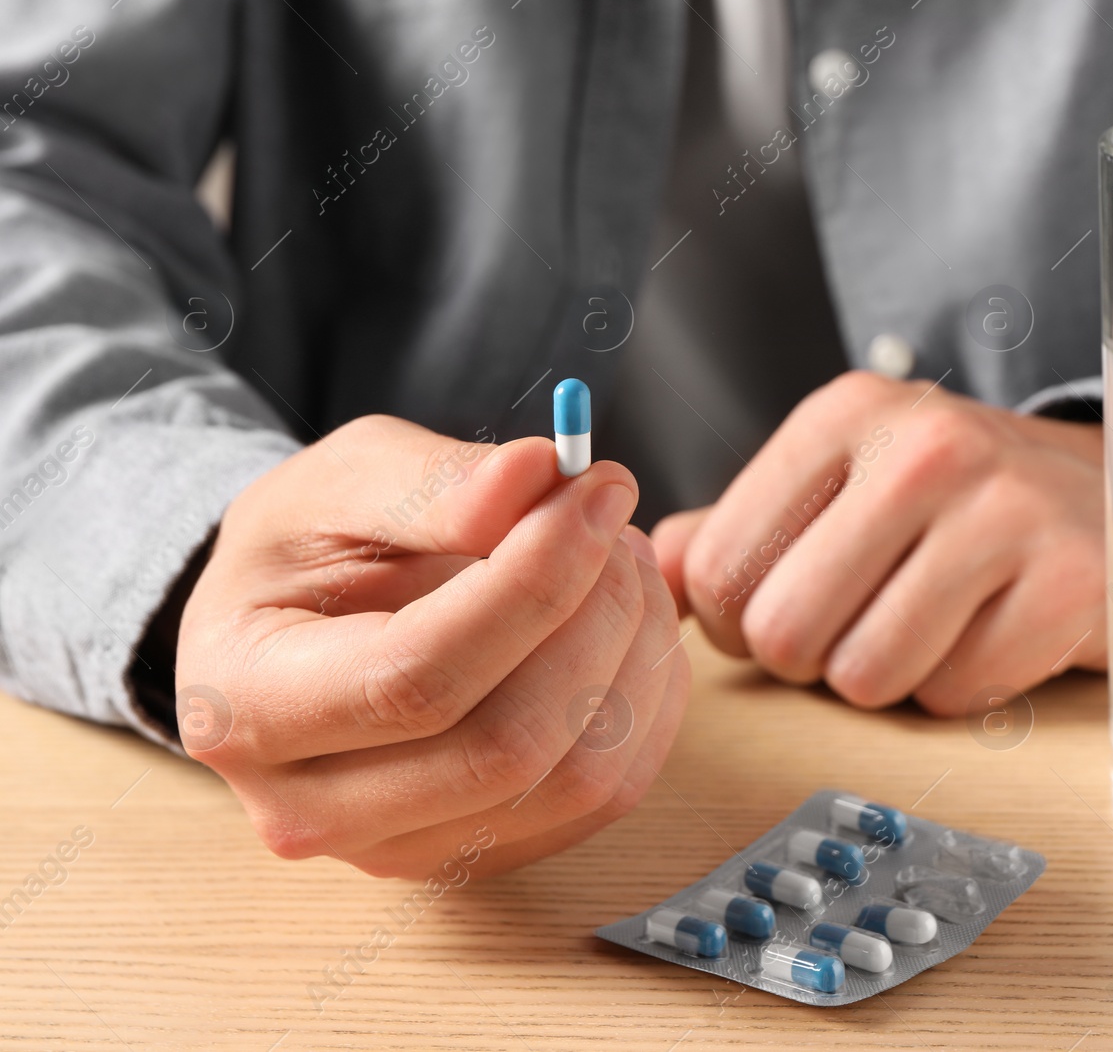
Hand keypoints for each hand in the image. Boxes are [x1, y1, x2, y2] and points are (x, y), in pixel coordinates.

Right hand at [174, 415, 689, 877]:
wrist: (292, 625)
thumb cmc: (307, 548)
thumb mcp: (341, 481)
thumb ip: (434, 481)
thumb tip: (537, 477)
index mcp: (247, 706)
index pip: (420, 676)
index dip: (535, 582)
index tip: (597, 494)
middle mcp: (313, 809)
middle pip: (508, 745)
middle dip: (595, 617)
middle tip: (616, 524)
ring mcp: (402, 851)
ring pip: (578, 780)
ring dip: (634, 657)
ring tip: (625, 563)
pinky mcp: (481, 854)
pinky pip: (609, 795)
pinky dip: (647, 701)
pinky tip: (629, 625)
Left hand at [653, 370, 1106, 715]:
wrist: (1111, 500)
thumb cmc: (957, 504)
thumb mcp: (844, 484)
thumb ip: (737, 527)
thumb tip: (646, 571)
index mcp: (847, 417)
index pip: (719, 567)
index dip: (732, 624)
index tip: (779, 613)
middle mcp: (924, 450)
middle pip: (783, 632)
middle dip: (808, 660)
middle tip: (857, 627)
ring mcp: (1003, 514)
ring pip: (864, 677)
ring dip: (885, 679)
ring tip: (928, 623)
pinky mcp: (1066, 585)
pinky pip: (953, 696)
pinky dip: (960, 688)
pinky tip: (989, 632)